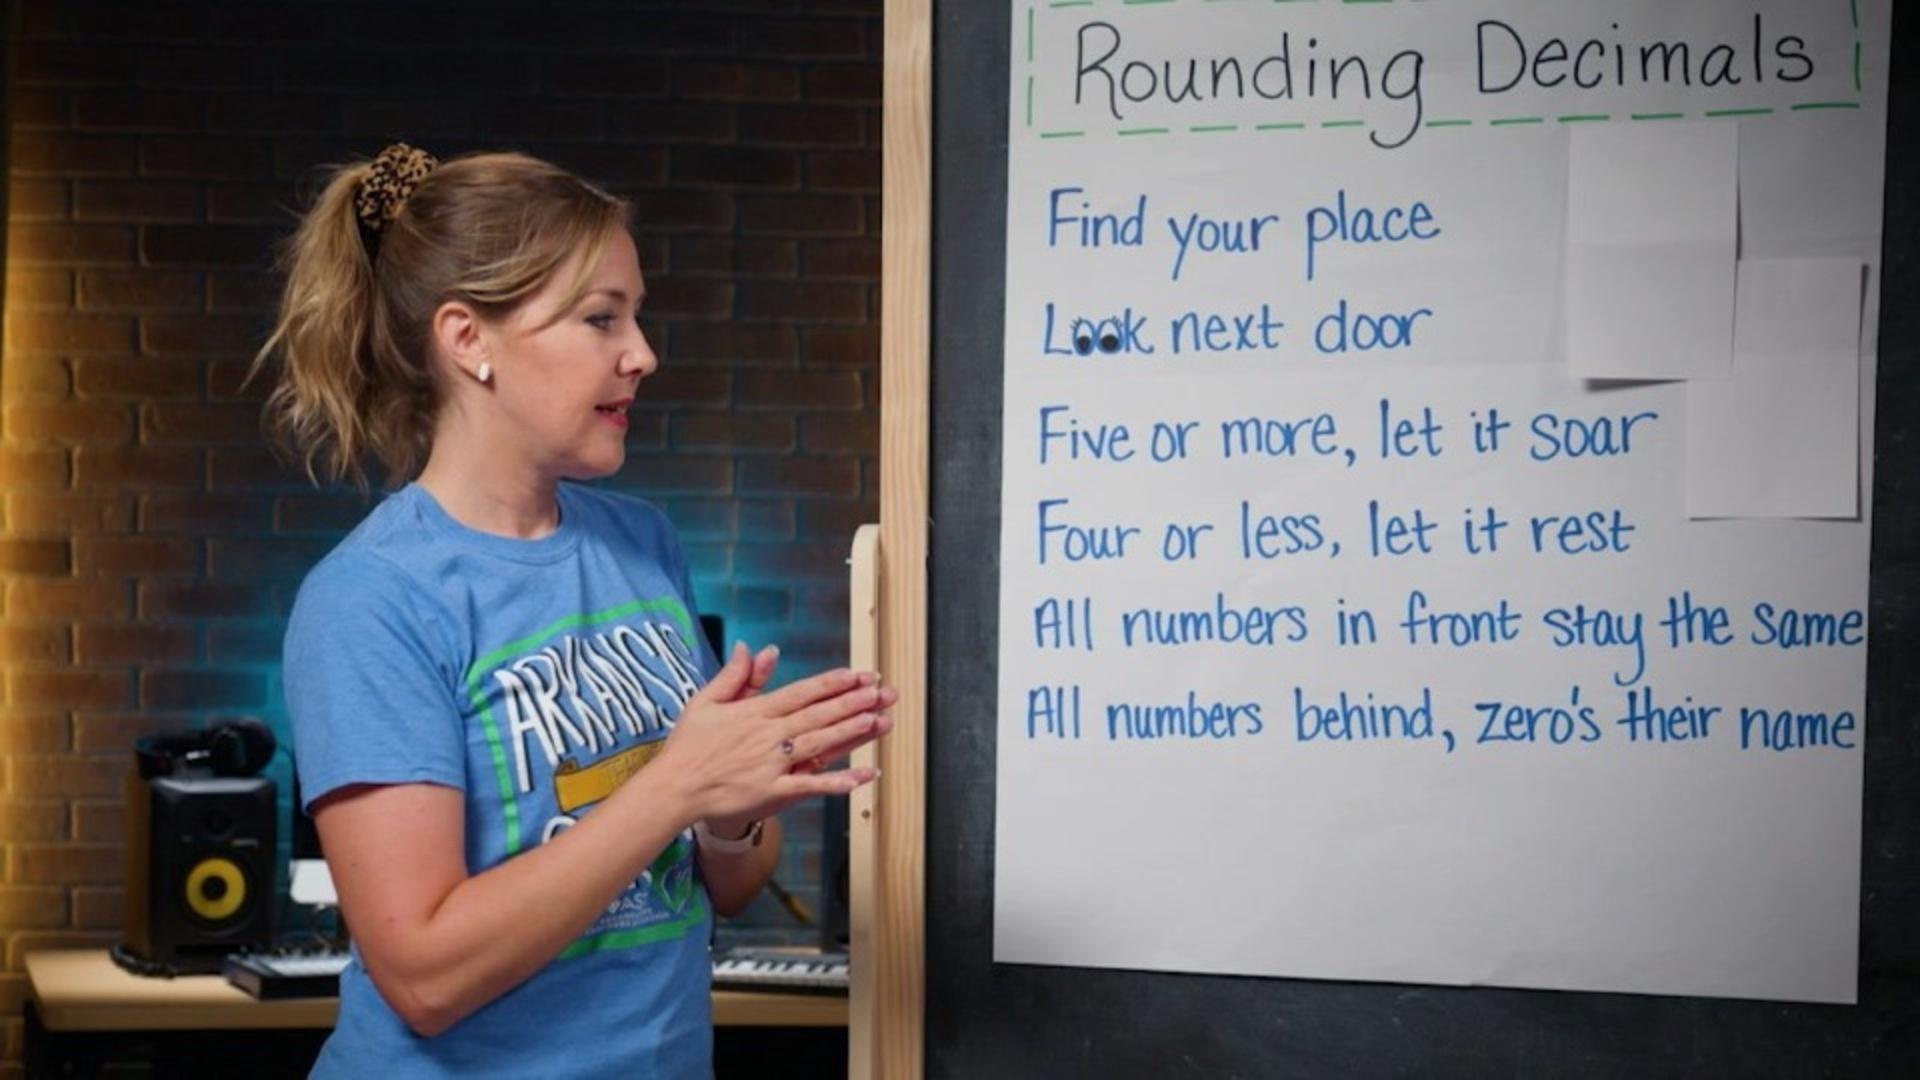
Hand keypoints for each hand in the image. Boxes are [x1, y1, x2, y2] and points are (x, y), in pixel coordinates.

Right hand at [653, 643, 894, 826]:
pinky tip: (863, 776)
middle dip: (854, 702)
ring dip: (852, 733)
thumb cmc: (689, 746)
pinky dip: (837, 782)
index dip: (831, 684)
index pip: (801, 693)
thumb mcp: (706, 701)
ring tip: (880, 720)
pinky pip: (810, 786)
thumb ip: (736, 675)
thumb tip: (755, 648)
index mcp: (755, 712)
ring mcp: (772, 765)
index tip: (857, 675)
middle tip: (883, 692)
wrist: (674, 789)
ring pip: (819, 744)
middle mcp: (768, 736)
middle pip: (818, 715)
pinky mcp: (772, 793)